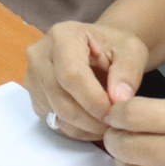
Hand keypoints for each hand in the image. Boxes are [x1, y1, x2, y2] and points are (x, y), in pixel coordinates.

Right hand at [26, 21, 151, 141]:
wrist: (100, 49)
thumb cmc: (115, 47)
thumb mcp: (132, 50)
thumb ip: (128, 71)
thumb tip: (119, 98)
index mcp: (62, 36)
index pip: (71, 74)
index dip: (94, 99)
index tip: (115, 112)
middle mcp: (39, 55)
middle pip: (60, 99)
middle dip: (91, 119)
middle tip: (116, 124)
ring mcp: (33, 78)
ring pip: (57, 114)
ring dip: (86, 127)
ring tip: (109, 123)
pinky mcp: (35, 98)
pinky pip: (53, 122)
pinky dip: (77, 129)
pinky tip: (94, 123)